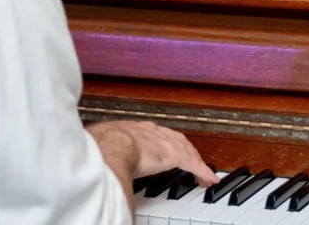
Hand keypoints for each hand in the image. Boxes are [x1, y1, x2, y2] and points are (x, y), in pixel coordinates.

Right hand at [88, 120, 217, 187]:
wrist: (113, 144)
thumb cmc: (104, 145)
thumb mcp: (106, 145)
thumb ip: (108, 152)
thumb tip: (100, 163)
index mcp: (138, 129)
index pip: (158, 135)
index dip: (167, 143)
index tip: (169, 151)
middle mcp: (155, 132)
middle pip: (177, 140)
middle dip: (186, 151)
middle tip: (192, 162)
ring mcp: (166, 142)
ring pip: (188, 151)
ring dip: (196, 162)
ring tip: (202, 175)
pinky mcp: (175, 155)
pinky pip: (194, 165)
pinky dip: (203, 172)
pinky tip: (208, 179)